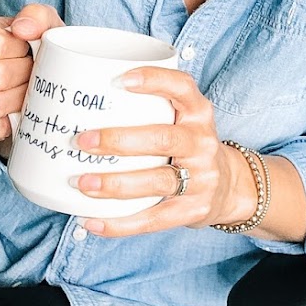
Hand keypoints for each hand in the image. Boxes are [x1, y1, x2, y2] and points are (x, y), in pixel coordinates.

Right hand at [0, 4, 62, 142]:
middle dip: (23, 74)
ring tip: (26, 88)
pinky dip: (10, 122)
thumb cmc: (35, 46)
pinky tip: (17, 109)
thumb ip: (36, 15)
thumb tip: (23, 27)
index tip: (26, 47)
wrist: (41, 71)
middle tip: (31, 69)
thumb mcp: (42, 21)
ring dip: (19, 98)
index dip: (19, 49)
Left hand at [71, 68, 253, 236]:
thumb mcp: (182, 119)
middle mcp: (203, 143)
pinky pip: (153, 220)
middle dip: (119, 140)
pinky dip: (119, 224)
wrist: (228, 186)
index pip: (182, 87)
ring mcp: (201, 179)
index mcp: (198, 113)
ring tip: (82, 183)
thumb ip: (147, 108)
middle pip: (163, 139)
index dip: (154, 80)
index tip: (119, 81)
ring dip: (115, 184)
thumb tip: (77, 102)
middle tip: (82, 141)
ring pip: (156, 181)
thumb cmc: (187, 145)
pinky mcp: (193, 211)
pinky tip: (91, 221)